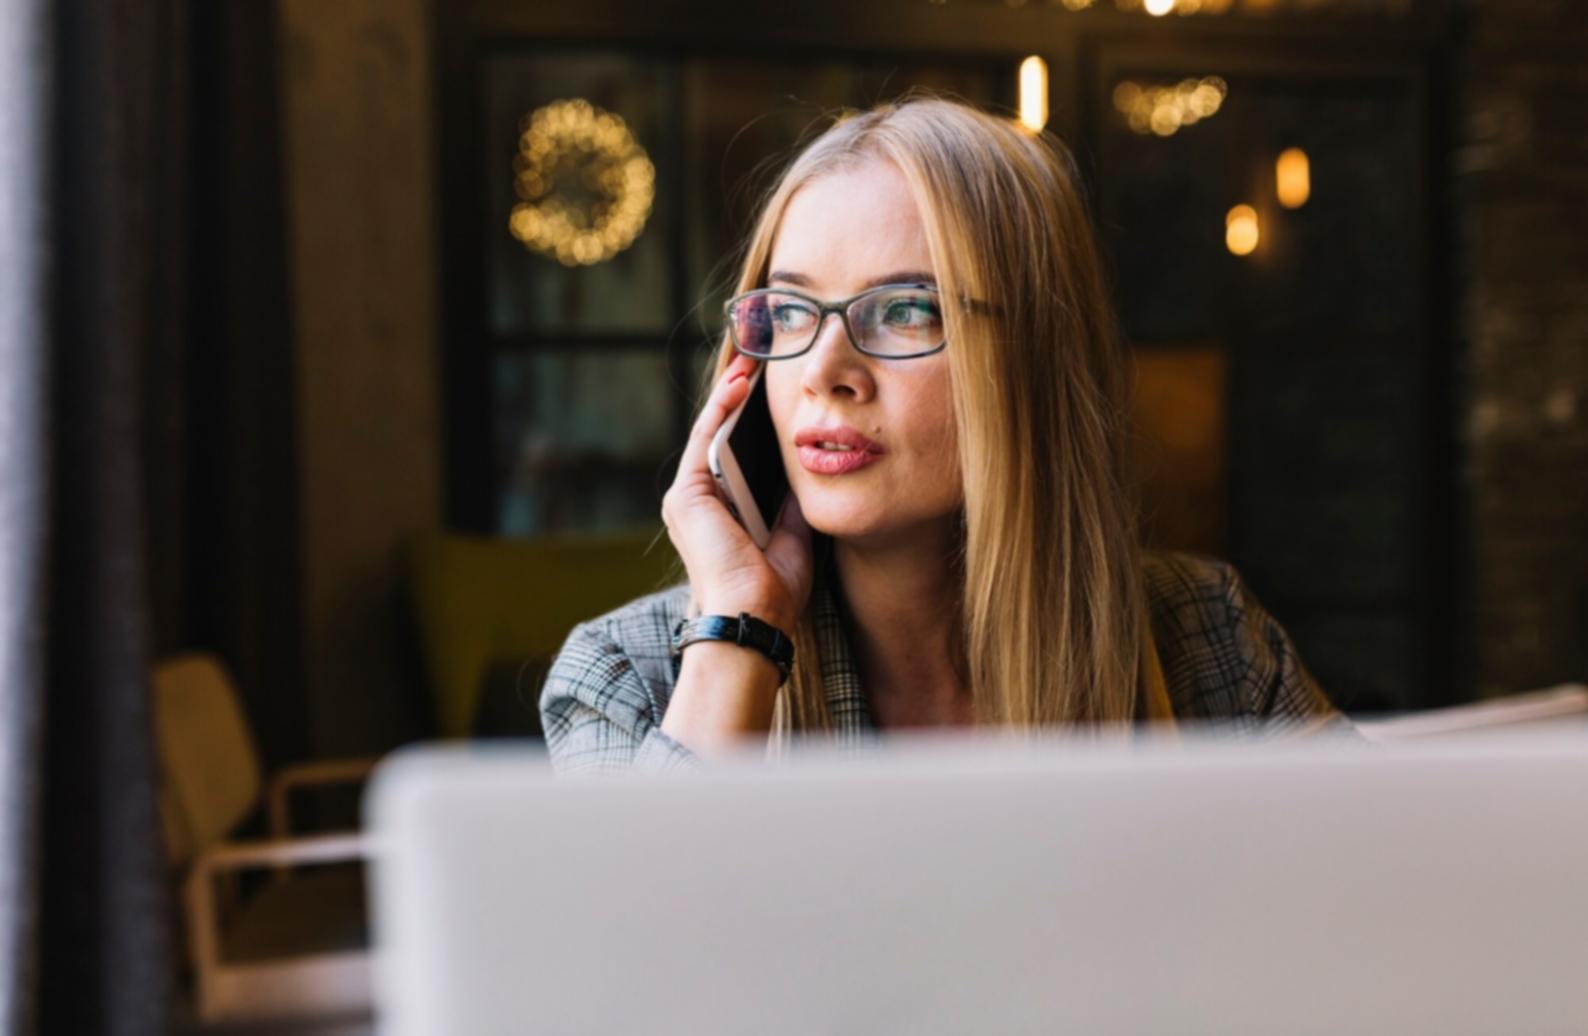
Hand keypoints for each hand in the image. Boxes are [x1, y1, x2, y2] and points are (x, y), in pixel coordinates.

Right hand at [660, 356, 813, 631]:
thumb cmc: (773, 591)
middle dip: (738, 399)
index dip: (750, 421)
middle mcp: (698, 504)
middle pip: (720, 438)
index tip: (772, 391)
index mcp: (721, 515)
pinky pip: (706, 440)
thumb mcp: (792, 536)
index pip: (735, 456)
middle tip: (760, 361)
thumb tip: (802, 473)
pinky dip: (721, 409)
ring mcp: (687, 499)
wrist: (754, 617)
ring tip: (752, 359)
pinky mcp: (685, 496)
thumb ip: (790, 505)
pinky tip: (740, 384)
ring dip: (729, 394)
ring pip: (711, 433)